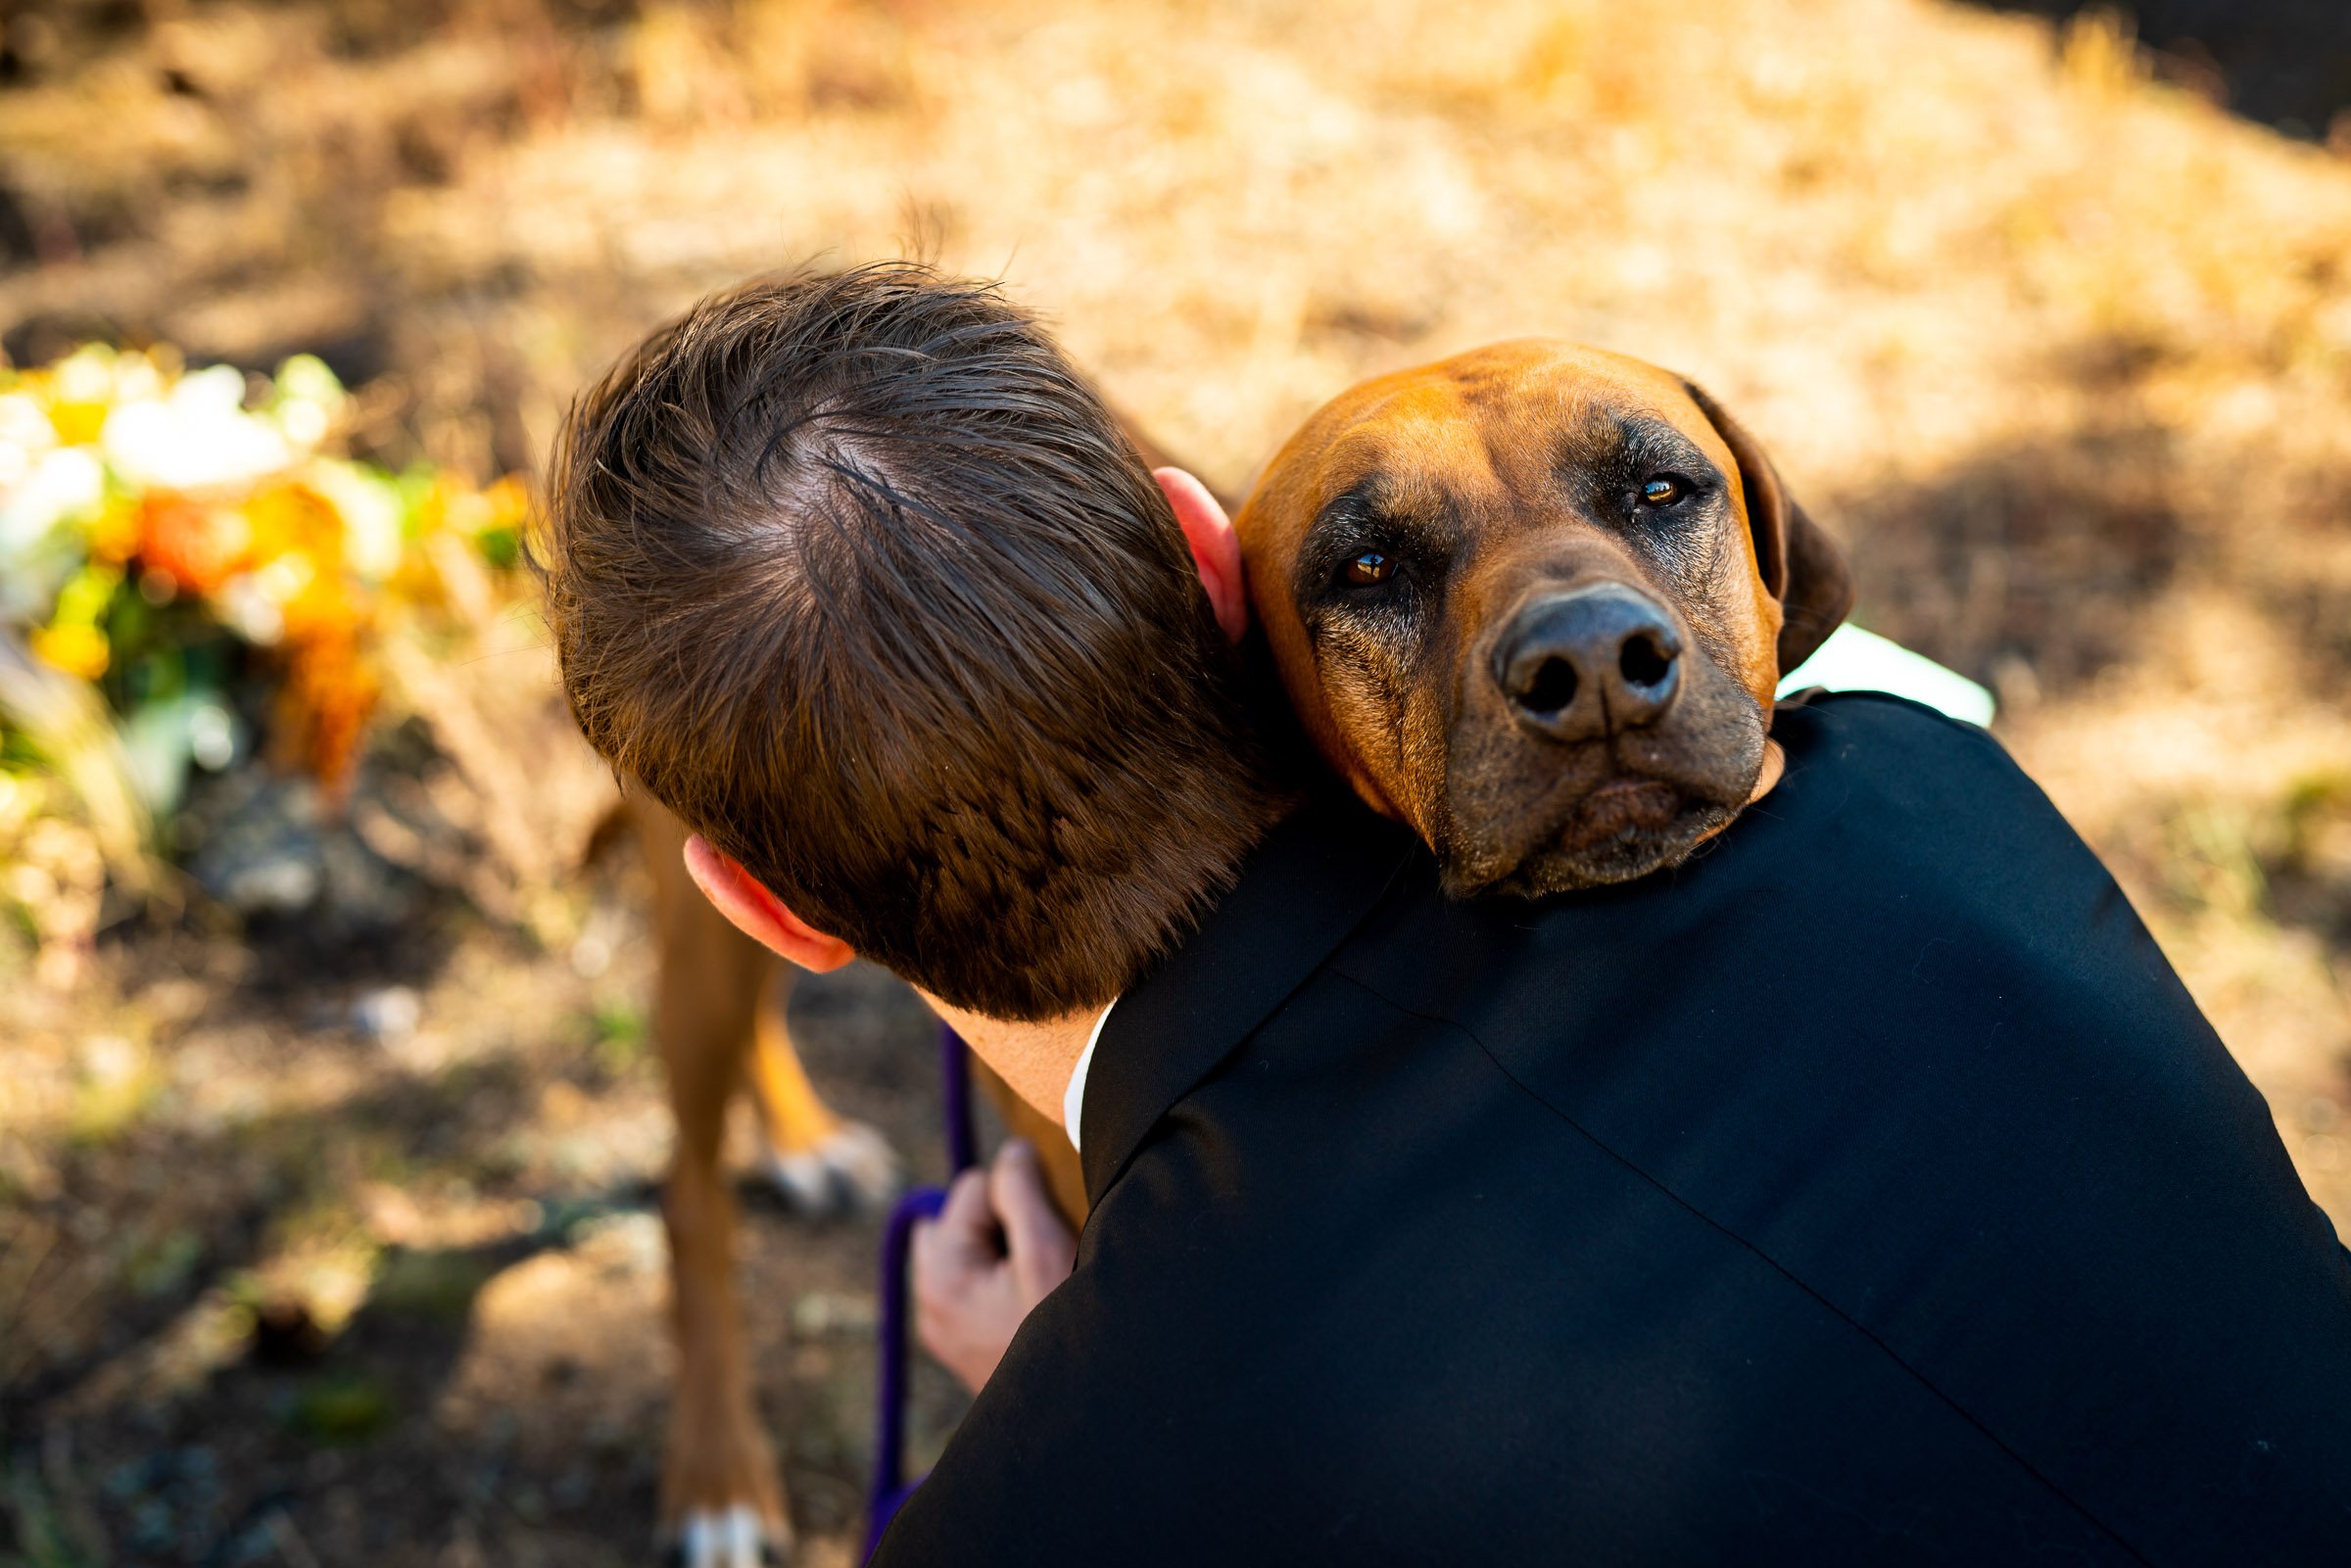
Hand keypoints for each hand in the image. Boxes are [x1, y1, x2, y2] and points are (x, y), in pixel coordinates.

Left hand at [911, 1139, 1077, 1392]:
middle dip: (1001, 1222)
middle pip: (962, 1217)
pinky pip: (975, 1282)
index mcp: (940, 1274)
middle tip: (1039, 1261)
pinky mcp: (962, 1342)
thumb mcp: (1047, 1250)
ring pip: (970, 1248)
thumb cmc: (1062, 1331)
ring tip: (1036, 1284)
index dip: (1018, 1199)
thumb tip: (1011, 1152)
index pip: (972, 1188)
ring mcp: (943, 1325)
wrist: (1077, 1420)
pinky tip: (1031, 1307)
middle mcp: (929, 1300)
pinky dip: (1002, 1279)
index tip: (1047, 1236)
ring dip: (1003, 1250)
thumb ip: (1020, 1191)